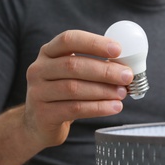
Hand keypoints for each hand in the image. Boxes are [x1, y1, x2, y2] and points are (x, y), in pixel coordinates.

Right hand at [24, 30, 132, 146]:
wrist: (39, 124)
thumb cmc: (64, 94)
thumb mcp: (72, 75)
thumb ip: (93, 66)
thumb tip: (125, 67)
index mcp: (48, 52)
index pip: (69, 40)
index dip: (94, 43)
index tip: (118, 49)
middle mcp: (39, 69)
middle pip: (73, 66)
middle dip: (104, 71)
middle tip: (127, 76)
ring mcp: (38, 92)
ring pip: (74, 88)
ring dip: (103, 90)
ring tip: (123, 93)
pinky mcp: (43, 114)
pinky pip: (75, 109)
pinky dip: (98, 108)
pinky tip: (114, 107)